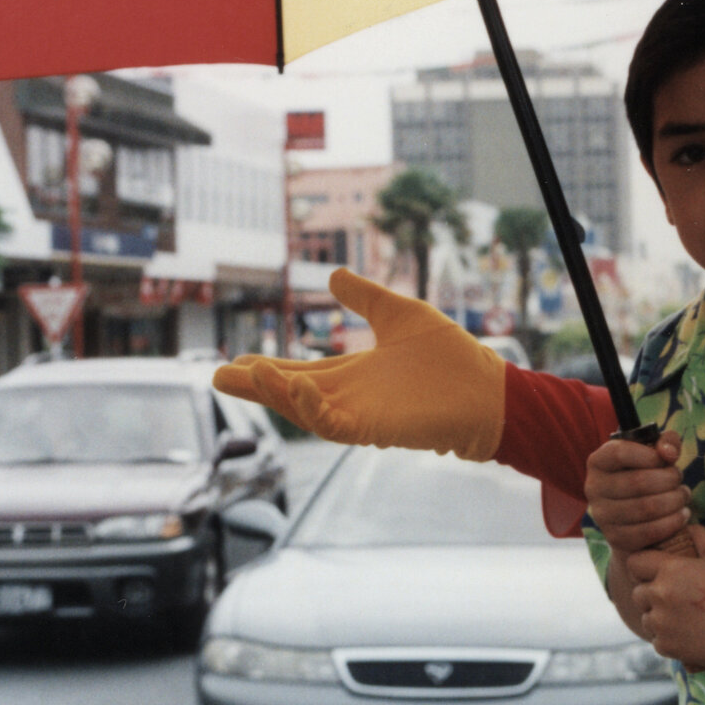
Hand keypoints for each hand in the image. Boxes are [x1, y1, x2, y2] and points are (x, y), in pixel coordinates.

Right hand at [212, 270, 504, 458]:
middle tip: (217, 376)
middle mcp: (351, 398)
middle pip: (292, 394)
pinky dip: (311, 408)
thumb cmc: (451, 356)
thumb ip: (365, 298)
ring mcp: (361, 415)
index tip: (236, 362)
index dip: (270, 370)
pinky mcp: (375, 429)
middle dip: (256, 387)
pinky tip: (296, 386)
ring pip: (304, 412)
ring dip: (275, 394)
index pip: (302, 373)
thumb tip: (334, 275)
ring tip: (249, 373)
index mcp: (355, 374)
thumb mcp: (399, 314)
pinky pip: (332, 425)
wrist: (488, 387)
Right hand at [586, 433, 691, 555]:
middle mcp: (594, 487)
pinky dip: (672, 522)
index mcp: (599, 461)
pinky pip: (649, 531)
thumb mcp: (655, 453)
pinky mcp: (616, 537)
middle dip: (669, 480)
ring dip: (674, 501)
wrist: (635, 517)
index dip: (650, 455)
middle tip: (679, 480)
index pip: (619, 453)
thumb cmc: (646, 475)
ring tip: (683, 495)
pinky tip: (682, 514)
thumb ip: (666, 442)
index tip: (667, 460)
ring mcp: (602, 515)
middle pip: (637, 482)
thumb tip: (669, 453)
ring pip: (646, 508)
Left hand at [632, 525, 704, 669]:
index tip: (654, 572)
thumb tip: (686, 525)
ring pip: (646, 618)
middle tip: (674, 597)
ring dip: (659, 618)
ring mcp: (662, 623)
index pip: (634, 563)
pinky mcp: (667, 646)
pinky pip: (657, 640)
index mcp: (670, 569)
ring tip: (684, 617)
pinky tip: (689, 633)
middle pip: (638, 593)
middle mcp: (660, 595)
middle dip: (651, 594)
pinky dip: (668, 639)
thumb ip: (699, 535)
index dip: (643, 567)